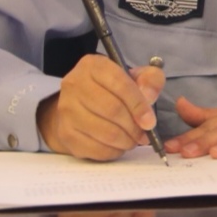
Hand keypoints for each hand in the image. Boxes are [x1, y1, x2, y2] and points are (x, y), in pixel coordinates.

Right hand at [37, 58, 165, 160]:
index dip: (139, 105)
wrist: (80, 105)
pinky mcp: (65, 133)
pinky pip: (95, 149)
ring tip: (133, 140)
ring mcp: (66, 110)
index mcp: (93, 66)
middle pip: (112, 110)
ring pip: (105, 132)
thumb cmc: (113, 89)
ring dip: (126, 141)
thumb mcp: (135, 77)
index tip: (150, 122)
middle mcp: (74, 84)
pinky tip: (118, 145)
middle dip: (134, 127)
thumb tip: (149, 96)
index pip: (120, 84)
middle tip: (144, 134)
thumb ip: (150, 80)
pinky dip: (113, 151)